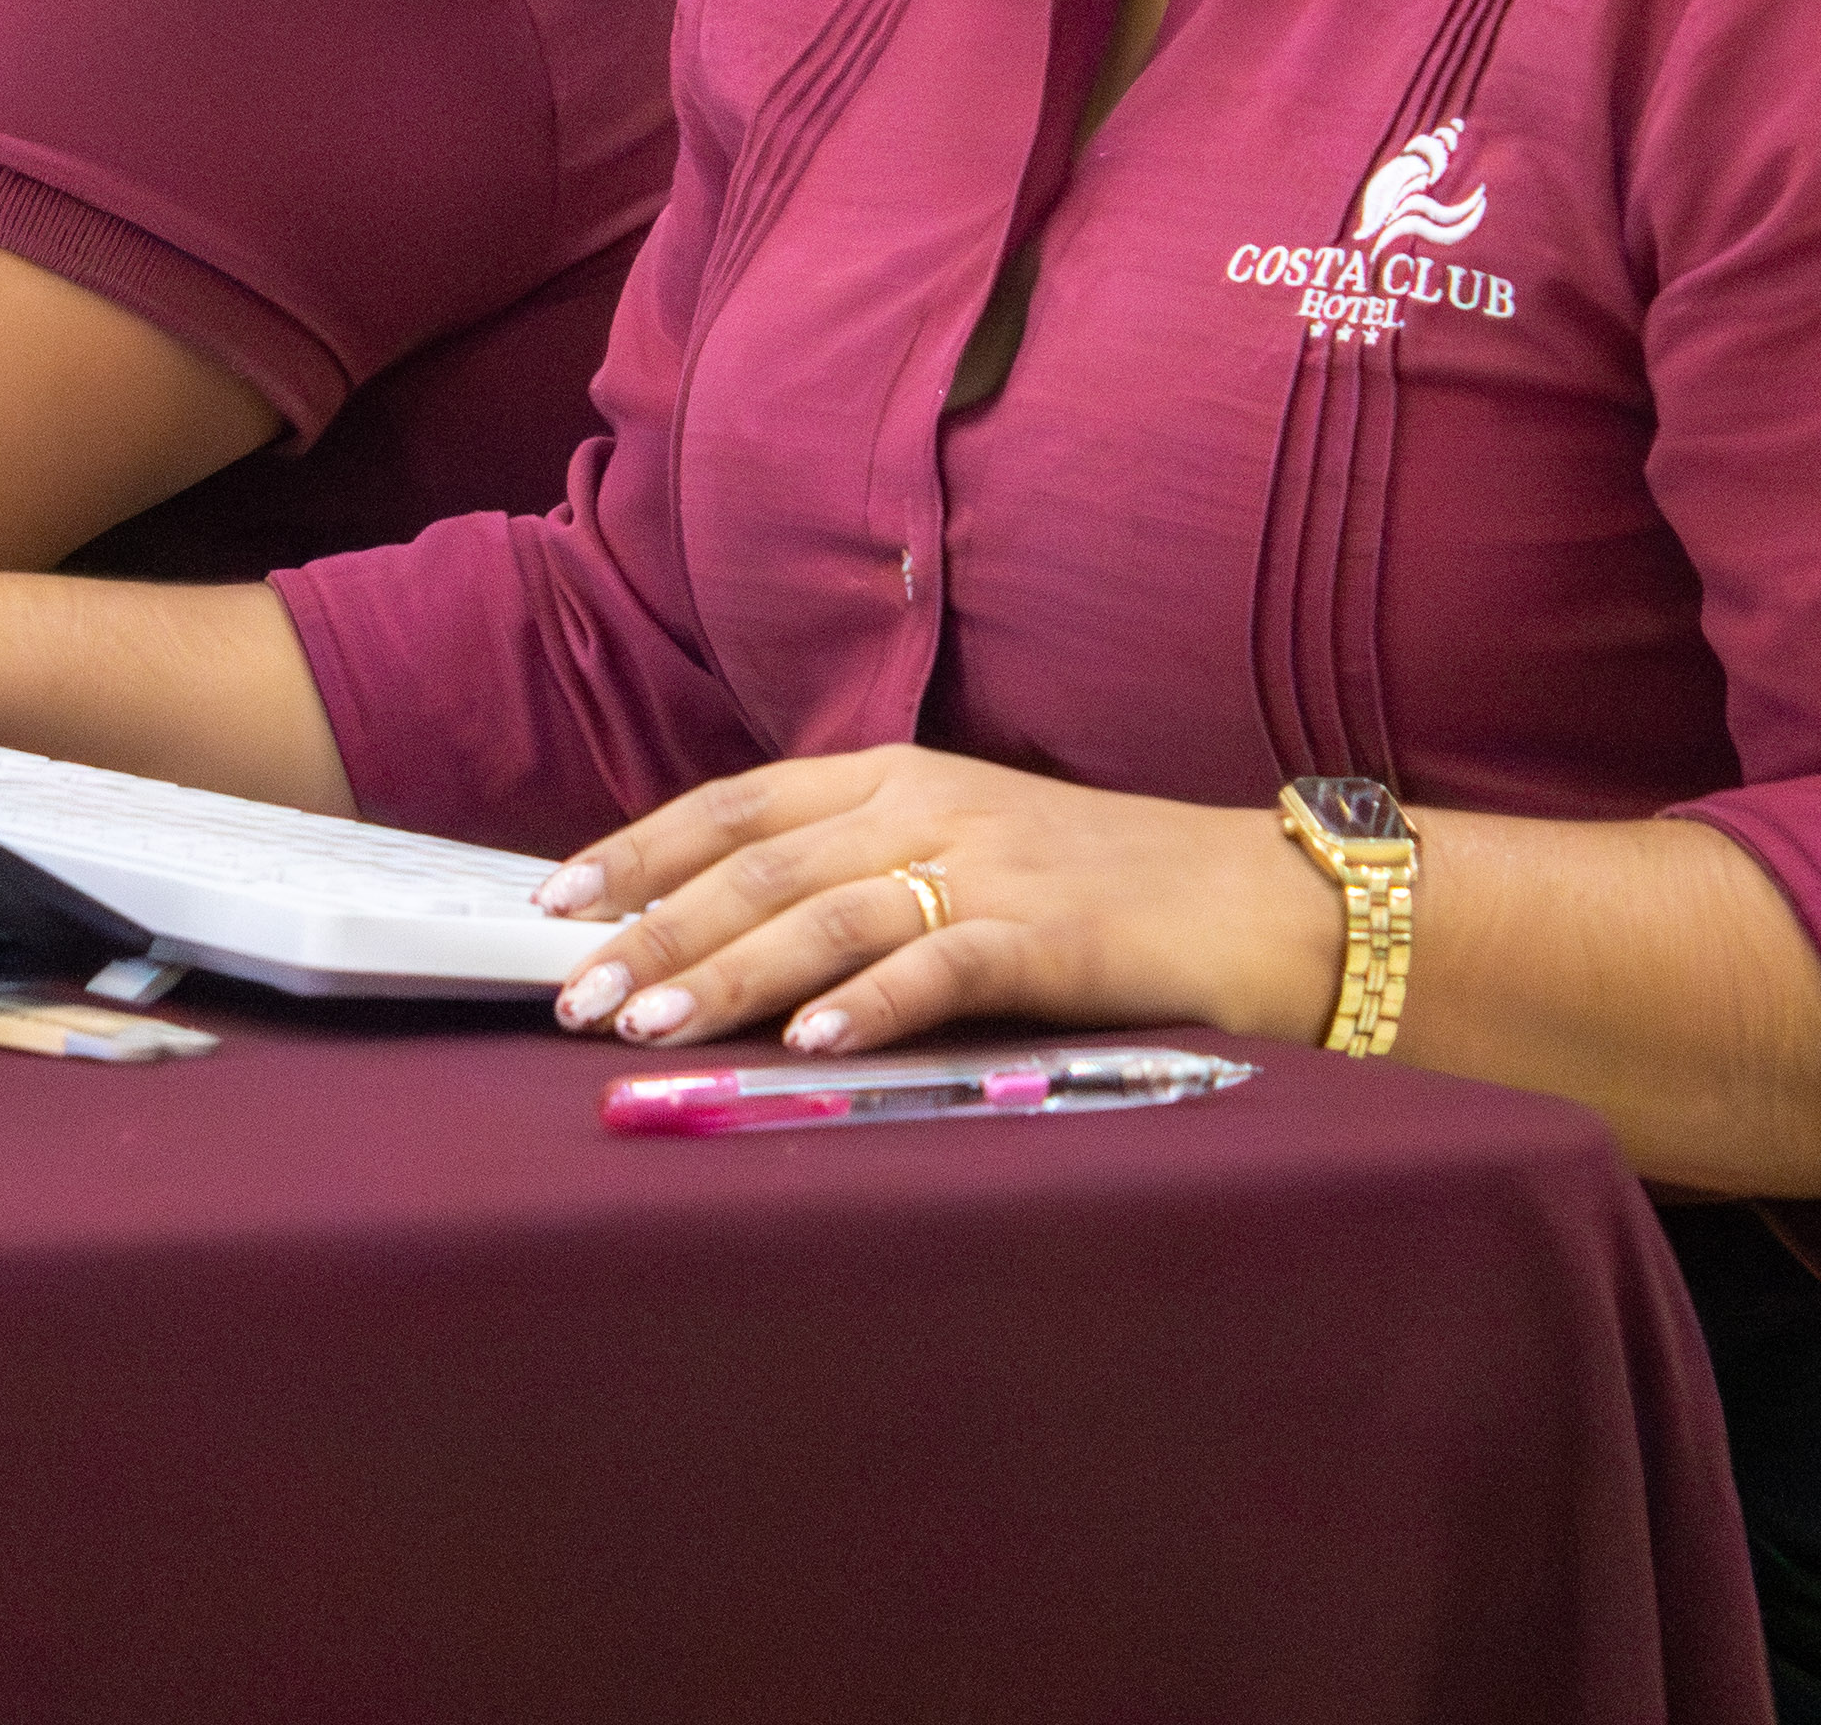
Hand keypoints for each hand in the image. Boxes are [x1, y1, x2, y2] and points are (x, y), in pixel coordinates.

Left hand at [534, 744, 1334, 1060]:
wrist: (1264, 900)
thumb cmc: (1103, 890)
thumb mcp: (964, 851)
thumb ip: (858, 874)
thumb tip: (723, 932)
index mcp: (897, 778)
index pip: (737, 806)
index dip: (641, 849)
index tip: (555, 900)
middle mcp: (930, 807)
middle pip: (760, 865)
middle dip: (654, 929)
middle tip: (571, 991)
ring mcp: (991, 867)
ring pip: (828, 914)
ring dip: (726, 971)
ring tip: (649, 1025)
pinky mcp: (1053, 936)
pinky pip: (941, 966)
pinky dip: (866, 1004)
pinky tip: (807, 1043)